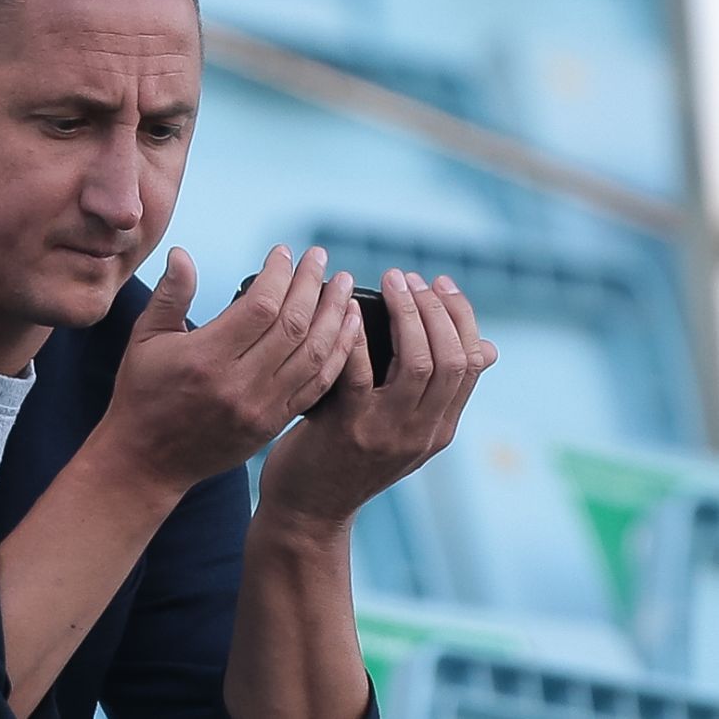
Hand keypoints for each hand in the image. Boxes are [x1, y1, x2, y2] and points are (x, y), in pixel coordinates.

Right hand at [98, 244, 360, 496]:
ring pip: (313, 354)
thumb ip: (170, 296)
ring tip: (343, 285)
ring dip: (334, 315)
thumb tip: (182, 253)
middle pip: (293, 325)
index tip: (284, 252)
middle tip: (320, 257)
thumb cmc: (142, 394)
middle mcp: (239, 384)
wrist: (147, 462)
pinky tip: (348, 327)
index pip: (260, 306)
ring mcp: (261, 408)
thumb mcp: (145, 340)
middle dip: (312, 285)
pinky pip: (317, 385)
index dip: (278, 274)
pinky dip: (338, 353)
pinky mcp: (273, 424)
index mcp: (206, 358)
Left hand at [254, 269, 497, 532]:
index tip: (441, 283)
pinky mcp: (347, 430)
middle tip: (409, 278)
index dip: (461, 317)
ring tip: (390, 284)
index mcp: (439, 428)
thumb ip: (432, 394)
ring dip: (407, 314)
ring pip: (419, 363)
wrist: (307, 513)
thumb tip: (486, 349)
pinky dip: (357, 336)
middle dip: (435, 308)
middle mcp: (422, 433)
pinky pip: (359, 374)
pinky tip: (348, 310)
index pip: (471, 362)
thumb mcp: (401, 431)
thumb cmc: (346, 460)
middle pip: (452, 358)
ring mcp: (388, 434)